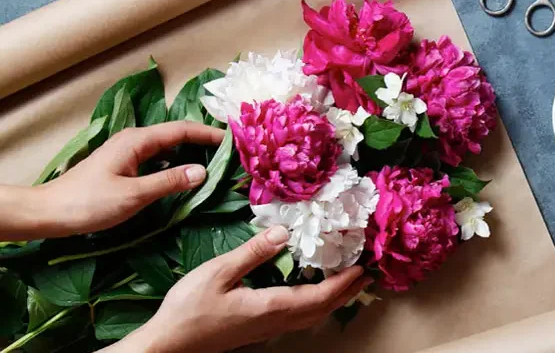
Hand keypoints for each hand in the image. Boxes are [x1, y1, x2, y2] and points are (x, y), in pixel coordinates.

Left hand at [35, 121, 223, 236]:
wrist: (51, 212)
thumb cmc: (90, 203)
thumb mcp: (135, 195)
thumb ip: (170, 181)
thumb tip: (203, 171)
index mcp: (137, 141)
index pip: (182, 130)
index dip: (209, 133)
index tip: (234, 140)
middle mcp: (134, 140)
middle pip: (176, 134)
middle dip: (204, 140)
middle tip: (230, 151)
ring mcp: (128, 151)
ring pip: (167, 145)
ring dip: (191, 150)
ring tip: (215, 161)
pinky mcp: (124, 164)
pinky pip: (158, 156)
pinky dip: (176, 160)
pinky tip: (186, 173)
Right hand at [111, 226, 368, 352]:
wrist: (169, 344)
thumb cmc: (188, 309)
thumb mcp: (218, 272)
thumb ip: (253, 252)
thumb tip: (283, 232)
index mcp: (270, 306)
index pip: (319, 296)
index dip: (344, 283)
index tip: (362, 267)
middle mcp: (275, 321)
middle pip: (322, 309)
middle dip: (347, 292)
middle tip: (366, 275)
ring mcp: (267, 329)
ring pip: (311, 317)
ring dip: (333, 300)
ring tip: (347, 283)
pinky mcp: (258, 331)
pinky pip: (298, 319)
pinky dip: (315, 305)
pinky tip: (311, 295)